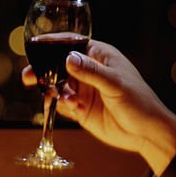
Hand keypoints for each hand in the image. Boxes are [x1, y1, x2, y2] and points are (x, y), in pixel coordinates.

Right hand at [21, 40, 175, 175]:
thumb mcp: (115, 84)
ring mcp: (83, 90)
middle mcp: (88, 71)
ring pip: (57, 85)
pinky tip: (74, 108)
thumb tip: (68, 59)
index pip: (71, 43)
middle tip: (29, 77)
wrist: (146, 133)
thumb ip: (91, 72)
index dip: (52, 43)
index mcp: (99, 56)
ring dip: (54, 91)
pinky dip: (62, 105)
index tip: (35, 45)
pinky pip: (62, 103)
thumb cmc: (139, 102)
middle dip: (43, 71)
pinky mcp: (80, 109)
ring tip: (64, 99)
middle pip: (57, 65)